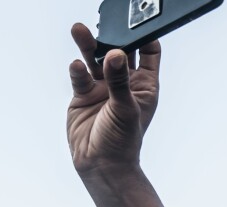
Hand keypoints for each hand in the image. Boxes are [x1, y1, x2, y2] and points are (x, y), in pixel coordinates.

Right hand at [67, 23, 160, 174]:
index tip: (137, 22)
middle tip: (104, 22)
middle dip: (112, 36)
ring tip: (79, 30)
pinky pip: (80, 75)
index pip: (150, 52)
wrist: (101, 165)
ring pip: (95, 58)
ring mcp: (103, 87)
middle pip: (119, 50)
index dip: (145, 36)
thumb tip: (116, 54)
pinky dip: (78, 69)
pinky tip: (77, 66)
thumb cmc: (123, 141)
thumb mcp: (126, 108)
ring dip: (87, 44)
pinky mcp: (83, 93)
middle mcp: (124, 82)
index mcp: (145, 85)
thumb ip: (119, 81)